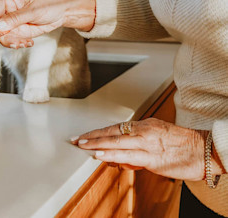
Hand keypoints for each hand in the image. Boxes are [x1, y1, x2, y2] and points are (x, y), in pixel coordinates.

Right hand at [0, 0, 95, 47]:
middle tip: (16, 43)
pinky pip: (13, 40)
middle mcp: (8, 11)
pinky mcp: (20, 31)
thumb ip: (15, 19)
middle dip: (5, 38)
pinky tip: (29, 42)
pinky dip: (20, 44)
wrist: (64, 11)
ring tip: (25, 42)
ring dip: (13, 43)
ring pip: (4, 37)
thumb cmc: (51, 3)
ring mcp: (14, 22)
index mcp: (8, 0)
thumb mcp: (33, 11)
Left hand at [71, 118, 210, 180]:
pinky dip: (112, 155)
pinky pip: (128, 156)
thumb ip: (139, 145)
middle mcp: (143, 131)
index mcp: (144, 125)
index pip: (115, 127)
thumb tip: (122, 157)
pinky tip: (100, 155)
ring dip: (97, 144)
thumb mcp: (158, 138)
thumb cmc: (184, 146)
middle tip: (76, 139)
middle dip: (92, 136)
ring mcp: (147, 143)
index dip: (98, 131)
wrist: (205, 150)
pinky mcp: (152, 158)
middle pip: (112, 132)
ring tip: (82, 146)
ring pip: (116, 142)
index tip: (84, 135)